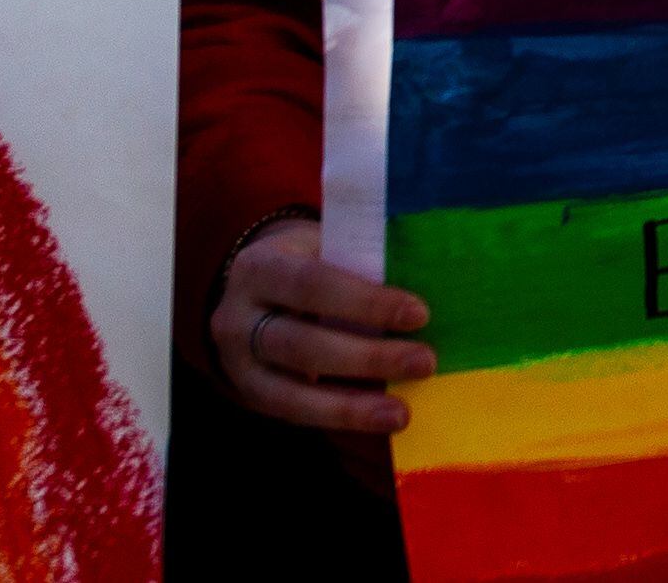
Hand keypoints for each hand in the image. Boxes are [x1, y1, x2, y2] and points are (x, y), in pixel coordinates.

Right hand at [215, 215, 433, 433]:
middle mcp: (236, 317)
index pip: (313, 284)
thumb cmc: (306, 261)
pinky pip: (293, 413)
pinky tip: (376, 420)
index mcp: (259, 267)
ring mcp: (238, 363)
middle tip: (425, 362)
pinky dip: (337, 418)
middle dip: (368, 359)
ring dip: (353, 405)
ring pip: (293, 392)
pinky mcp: (249, 395)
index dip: (366, 302)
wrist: (249, 289)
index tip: (419, 314)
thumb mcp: (321, 247)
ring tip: (401, 412)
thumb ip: (359, 264)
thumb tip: (430, 286)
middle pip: (303, 345)